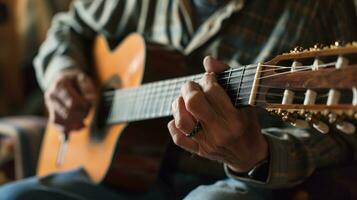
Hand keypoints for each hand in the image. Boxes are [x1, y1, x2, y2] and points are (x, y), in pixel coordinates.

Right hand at [45, 68, 95, 133]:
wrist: (62, 79)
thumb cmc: (75, 80)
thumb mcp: (83, 78)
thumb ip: (88, 88)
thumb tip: (90, 101)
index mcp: (60, 85)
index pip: (73, 102)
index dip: (84, 107)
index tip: (90, 105)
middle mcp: (51, 95)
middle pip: (67, 113)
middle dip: (81, 115)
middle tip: (87, 112)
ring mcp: (49, 105)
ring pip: (60, 121)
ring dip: (75, 124)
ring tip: (84, 122)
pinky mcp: (51, 113)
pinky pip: (57, 125)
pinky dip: (68, 129)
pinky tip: (78, 127)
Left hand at [168, 56, 267, 171]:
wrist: (249, 154)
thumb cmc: (247, 122)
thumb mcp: (244, 100)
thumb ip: (226, 77)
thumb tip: (207, 60)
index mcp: (235, 118)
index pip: (212, 91)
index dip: (208, 79)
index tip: (210, 79)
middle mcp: (220, 132)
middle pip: (193, 103)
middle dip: (189, 88)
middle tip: (192, 86)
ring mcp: (207, 144)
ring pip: (181, 120)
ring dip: (178, 104)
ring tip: (183, 99)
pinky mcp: (198, 151)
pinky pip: (178, 138)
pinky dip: (174, 124)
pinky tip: (180, 116)